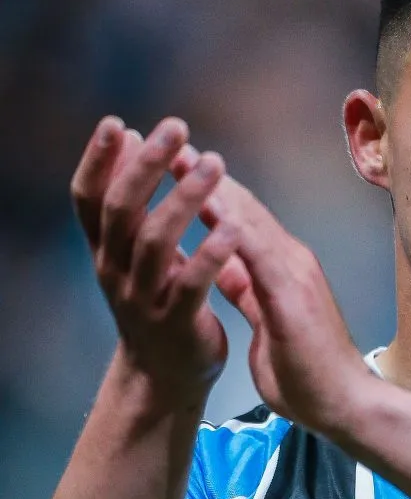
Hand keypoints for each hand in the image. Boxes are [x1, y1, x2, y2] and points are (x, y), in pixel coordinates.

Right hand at [71, 116, 242, 409]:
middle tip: (175, 128)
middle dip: (147, 167)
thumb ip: (132, 202)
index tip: (116, 123)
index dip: (98, 162)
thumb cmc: (156, 300)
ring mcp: (144, 299)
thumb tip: (129, 139)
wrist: (167, 375)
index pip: (90, 199)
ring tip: (213, 163)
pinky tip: (231, 226)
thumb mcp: (134, 252)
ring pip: (156, 243)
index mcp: (106, 251)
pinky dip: (211, 253)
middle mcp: (115, 272)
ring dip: (184, 199)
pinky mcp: (177, 323)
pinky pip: (192, 285)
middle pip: (122, 211)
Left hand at [171, 145, 366, 431]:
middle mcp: (292, 259)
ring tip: (179, 160)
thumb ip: (248, 293)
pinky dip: (231, 223)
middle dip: (204, 177)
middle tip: (168, 146)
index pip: (242, 221)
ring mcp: (295, 271)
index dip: (209, 192)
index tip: (175, 169)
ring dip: (212, 187)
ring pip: (248, 219)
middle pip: (243, 208)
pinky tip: (207, 203)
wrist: (343, 403)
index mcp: (282, 269)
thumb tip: (223, 270)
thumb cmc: (305, 372)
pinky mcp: (293, 290)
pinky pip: (257, 249)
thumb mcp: (266, 323)